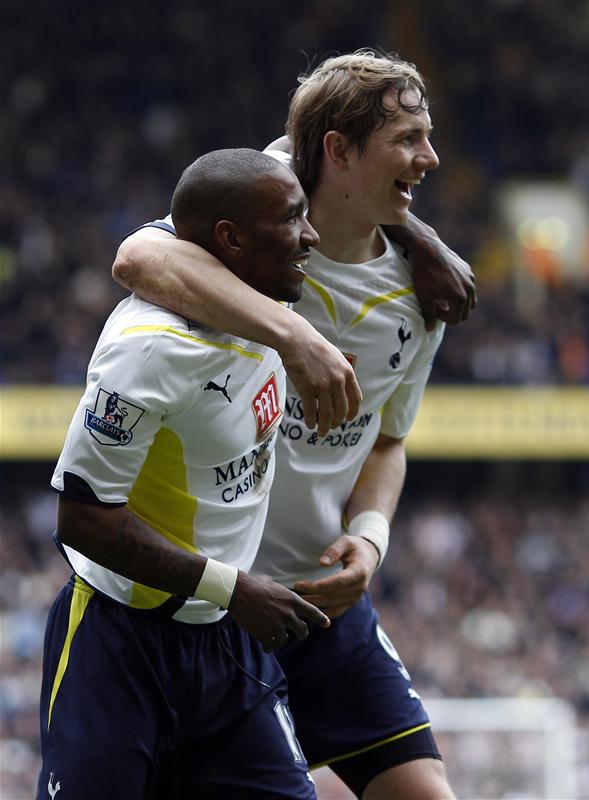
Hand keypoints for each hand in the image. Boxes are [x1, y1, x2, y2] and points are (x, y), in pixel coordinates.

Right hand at [229, 572, 329, 652]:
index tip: (327, 624)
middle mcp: (288, 614)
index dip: (321, 619)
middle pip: (302, 631)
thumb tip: (275, 587)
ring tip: (272, 638)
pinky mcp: (266, 634)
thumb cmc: (253, 585)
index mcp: (292, 600)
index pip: (312, 612)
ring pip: (285, 639)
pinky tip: (264, 644)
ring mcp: (278, 625)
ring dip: (279, 639)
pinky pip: (271, 645)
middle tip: (299, 635)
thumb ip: (279, 590)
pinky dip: (268, 646)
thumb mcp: (272, 583)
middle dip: (302, 634)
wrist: (239, 592)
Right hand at [278, 314, 361, 436]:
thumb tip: (343, 389)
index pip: (356, 399)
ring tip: (321, 432)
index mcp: (347, 373)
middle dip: (338, 422)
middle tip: (333, 427)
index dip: (352, 412)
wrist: (296, 339)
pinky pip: (311, 411)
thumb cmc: (314, 347)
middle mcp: (337, 381)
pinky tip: (310, 424)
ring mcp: (322, 386)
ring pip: (327, 414)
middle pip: (341, 410)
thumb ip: (341, 373)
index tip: (348, 419)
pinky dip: (311, 420)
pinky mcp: (307, 389)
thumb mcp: (336, 357)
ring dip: (325, 426)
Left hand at [293, 535, 378, 618]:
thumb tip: (322, 563)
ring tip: (299, 600)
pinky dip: (325, 613)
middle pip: (332, 594)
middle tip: (294, 590)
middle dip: (312, 593)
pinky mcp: (353, 601)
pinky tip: (313, 613)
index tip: (300, 584)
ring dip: (315, 604)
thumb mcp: (346, 542)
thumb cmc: (355, 547)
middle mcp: (360, 587)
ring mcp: (357, 596)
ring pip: (333, 603)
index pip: (337, 581)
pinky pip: (338, 610)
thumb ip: (334, 550)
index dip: (319, 585)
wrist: (370, 557)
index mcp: (359, 571)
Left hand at [383, 218, 476, 329]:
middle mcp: (469, 290)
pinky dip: (461, 292)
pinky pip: (469, 288)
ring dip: (459, 305)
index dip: (442, 318)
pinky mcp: (469, 271)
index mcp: (459, 299)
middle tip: (438, 306)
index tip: (432, 309)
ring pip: (470, 302)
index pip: (455, 320)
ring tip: (444, 299)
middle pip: (465, 314)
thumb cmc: (425, 275)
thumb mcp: (424, 297)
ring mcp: (471, 280)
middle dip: (452, 313)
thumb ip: (428, 315)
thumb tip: (429, 329)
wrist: (429, 250)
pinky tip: (447, 286)